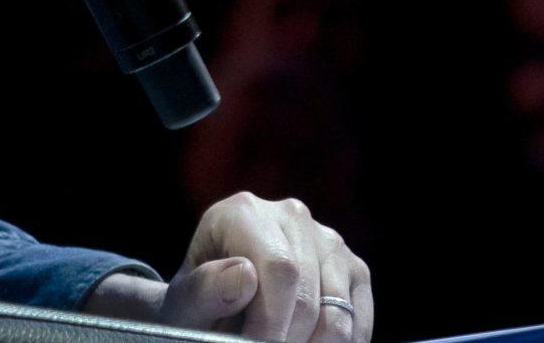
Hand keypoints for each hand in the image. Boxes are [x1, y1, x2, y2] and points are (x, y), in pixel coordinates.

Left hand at [86, 192, 371, 342]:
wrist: (217, 304)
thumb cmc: (199, 303)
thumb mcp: (186, 301)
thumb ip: (204, 290)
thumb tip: (245, 274)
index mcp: (243, 212)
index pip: (279, 269)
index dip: (270, 322)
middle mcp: (292, 216)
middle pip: (307, 295)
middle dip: (286, 338)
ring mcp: (328, 240)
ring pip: (337, 312)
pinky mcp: (353, 268)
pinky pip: (358, 320)